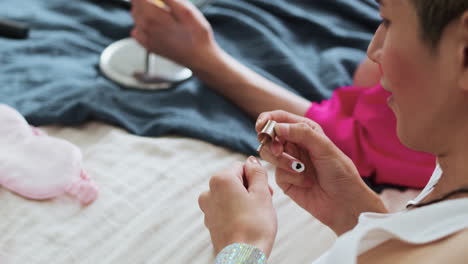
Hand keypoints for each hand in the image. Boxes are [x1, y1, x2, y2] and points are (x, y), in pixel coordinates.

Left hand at [131, 0, 218, 69]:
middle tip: (162, 4)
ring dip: (144, 11)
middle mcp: (144, 27)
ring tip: (161, 13)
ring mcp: (145, 38)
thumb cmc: (197, 35)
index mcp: (152, 16)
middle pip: (135, 5)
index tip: (160, 1)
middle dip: (145, 1)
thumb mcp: (186, 11)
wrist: (199, 58)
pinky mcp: (148, 46)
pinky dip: (143, 25)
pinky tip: (157, 26)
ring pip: (135, 17)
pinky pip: (137, 31)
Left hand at [198, 156, 276, 256]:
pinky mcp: (210, 222)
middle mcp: (209, 191)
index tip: (265, 191)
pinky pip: (225, 209)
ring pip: (230, 195)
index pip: (241, 166)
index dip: (256, 177)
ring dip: (244, 200)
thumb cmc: (254, 227)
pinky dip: (237, 212)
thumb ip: (257, 173)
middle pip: (234, 180)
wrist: (243, 257)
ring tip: (256, 215)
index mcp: (220, 180)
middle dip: (250, 188)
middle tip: (264, 203)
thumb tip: (252, 161)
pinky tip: (247, 223)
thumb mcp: (262, 193)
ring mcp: (207, 208)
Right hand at [256, 110, 386, 234]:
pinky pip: (277, 173)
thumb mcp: (324, 147)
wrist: (344, 203)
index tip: (261, 126)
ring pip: (268, 154)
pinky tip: (306, 183)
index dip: (267, 119)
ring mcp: (288, 162)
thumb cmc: (340, 172)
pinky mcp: (285, 179)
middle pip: (269, 136)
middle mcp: (295, 144)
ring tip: (300, 169)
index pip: (280, 118)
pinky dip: (291, 176)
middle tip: (279, 151)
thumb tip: (277, 127)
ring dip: (283, 161)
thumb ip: (302, 133)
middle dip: (272, 143)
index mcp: (305, 131)